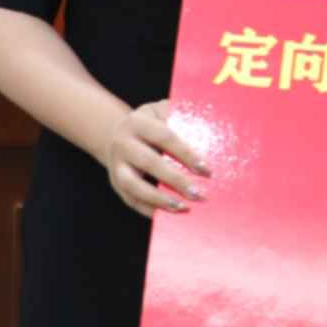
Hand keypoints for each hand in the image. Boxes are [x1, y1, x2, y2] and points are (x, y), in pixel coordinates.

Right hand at [96, 98, 208, 217]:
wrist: (117, 134)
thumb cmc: (151, 124)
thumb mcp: (162, 113)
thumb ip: (180, 121)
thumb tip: (210, 140)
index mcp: (138, 122)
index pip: (165, 137)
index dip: (186, 154)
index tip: (206, 169)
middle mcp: (123, 143)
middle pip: (150, 163)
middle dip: (176, 180)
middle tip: (199, 194)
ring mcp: (116, 165)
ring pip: (134, 185)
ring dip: (159, 199)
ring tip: (182, 207)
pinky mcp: (115, 183)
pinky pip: (131, 200)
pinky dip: (150, 209)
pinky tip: (170, 213)